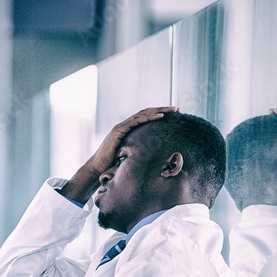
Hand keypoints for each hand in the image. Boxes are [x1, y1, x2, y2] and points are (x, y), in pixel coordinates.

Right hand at [57, 106, 178, 204]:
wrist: (98, 167)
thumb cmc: (112, 164)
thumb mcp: (130, 155)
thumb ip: (139, 151)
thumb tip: (154, 157)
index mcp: (129, 129)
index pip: (146, 118)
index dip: (160, 114)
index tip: (174, 115)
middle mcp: (125, 125)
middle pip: (147, 113)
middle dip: (163, 109)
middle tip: (178, 109)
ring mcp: (121, 126)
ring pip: (143, 114)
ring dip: (159, 111)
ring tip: (173, 111)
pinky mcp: (118, 131)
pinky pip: (136, 121)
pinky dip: (148, 117)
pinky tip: (160, 117)